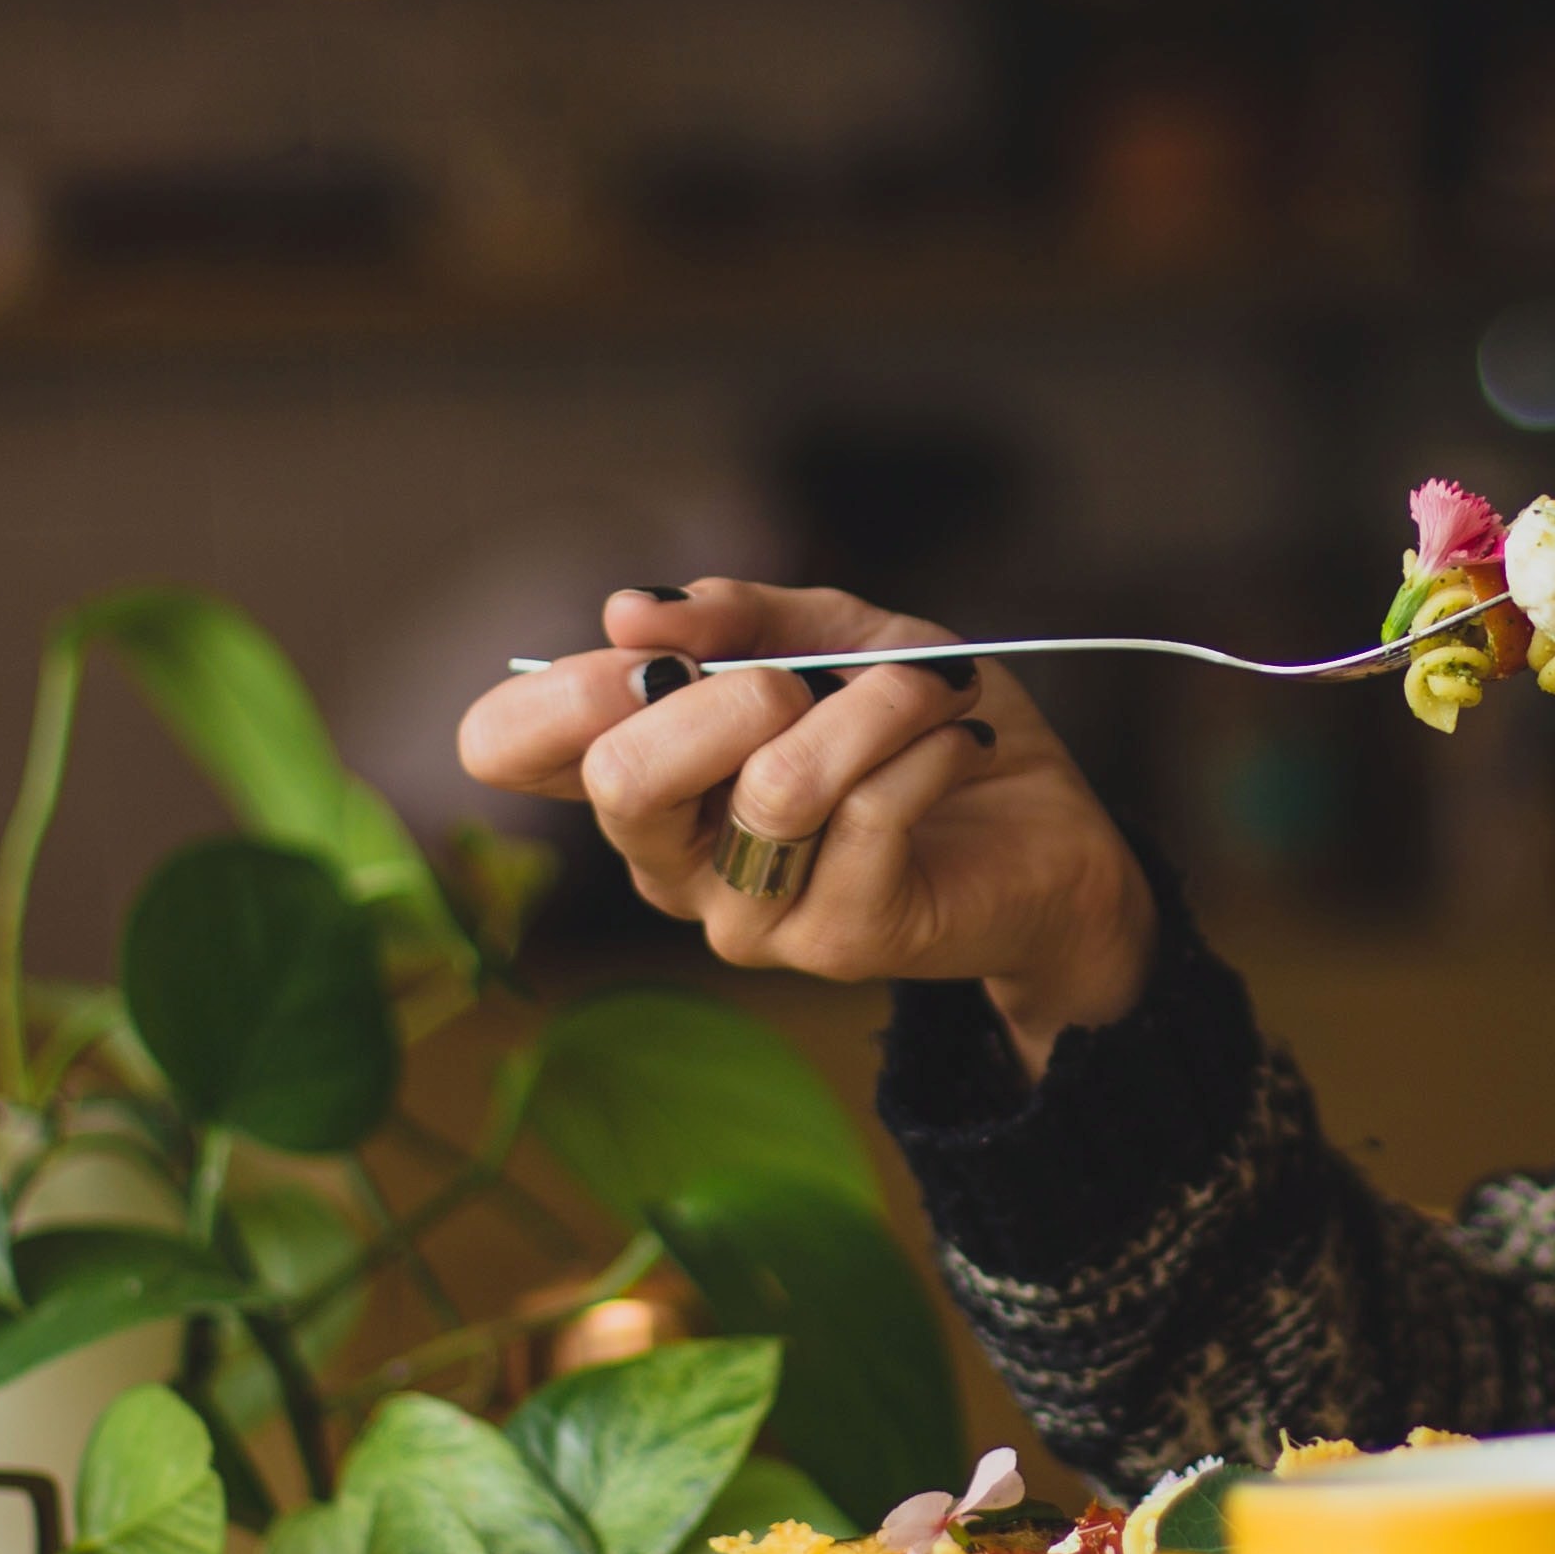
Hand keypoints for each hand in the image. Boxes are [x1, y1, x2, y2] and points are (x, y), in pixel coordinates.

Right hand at [456, 581, 1151, 1072]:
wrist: (1050, 834)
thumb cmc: (923, 729)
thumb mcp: (837, 637)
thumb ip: (740, 615)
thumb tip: (630, 611)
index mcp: (641, 778)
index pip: (505, 747)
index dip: (564, 685)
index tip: (659, 648)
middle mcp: (670, 861)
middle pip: (621, 778)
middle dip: (728, 694)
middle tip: (808, 677)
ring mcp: (747, 916)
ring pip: (775, 787)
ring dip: (873, 708)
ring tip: (934, 688)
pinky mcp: (838, 942)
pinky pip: (871, 813)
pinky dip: (928, 746)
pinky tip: (962, 740)